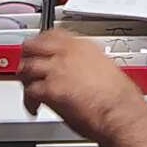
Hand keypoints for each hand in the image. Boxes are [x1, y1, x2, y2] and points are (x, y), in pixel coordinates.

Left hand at [20, 30, 146, 146]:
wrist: (121, 113)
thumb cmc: (121, 98)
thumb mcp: (107, 69)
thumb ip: (91, 65)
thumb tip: (86, 72)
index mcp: (83, 46)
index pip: (53, 34)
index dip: (41, 41)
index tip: (39, 47)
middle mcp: (67, 54)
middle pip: (34, 46)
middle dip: (26, 56)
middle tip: (25, 64)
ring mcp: (57, 70)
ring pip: (27, 67)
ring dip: (24, 78)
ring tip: (26, 87)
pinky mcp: (50, 90)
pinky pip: (30, 92)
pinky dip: (29, 101)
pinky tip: (33, 107)